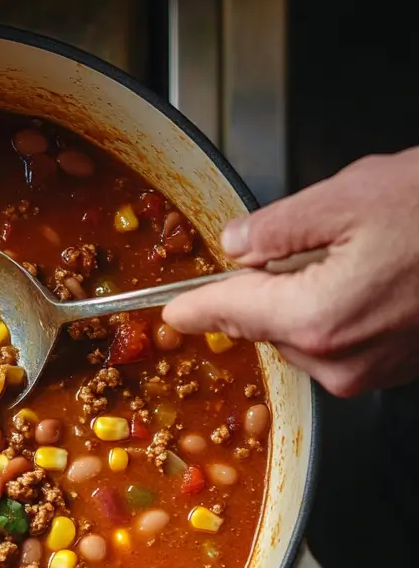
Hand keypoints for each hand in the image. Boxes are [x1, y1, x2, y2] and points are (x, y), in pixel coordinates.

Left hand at [162, 148, 418, 396]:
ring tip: (362, 249)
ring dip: (308, 294)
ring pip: (303, 332)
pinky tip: (380, 271)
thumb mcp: (350, 196)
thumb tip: (239, 243)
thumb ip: (277, 228)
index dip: (195, 305)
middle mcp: (340, 359)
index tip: (170, 309)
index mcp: (317, 318)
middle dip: (267, 284)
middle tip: (304, 239)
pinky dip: (341, 307)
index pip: (229, 313)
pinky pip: (342, 339)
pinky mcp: (396, 368)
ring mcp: (371, 371)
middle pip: (266, 323)